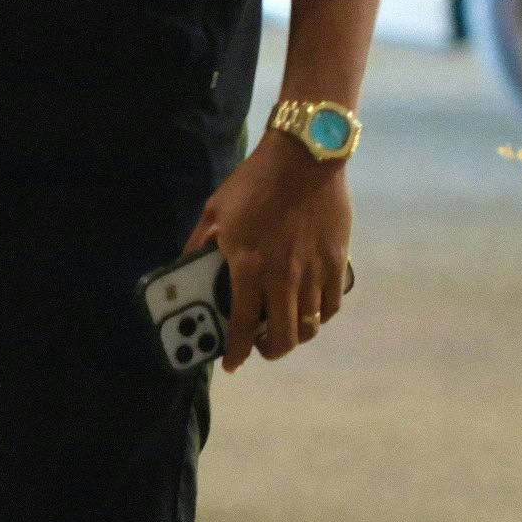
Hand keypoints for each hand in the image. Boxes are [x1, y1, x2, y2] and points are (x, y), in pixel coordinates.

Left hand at [185, 135, 355, 372]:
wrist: (305, 158)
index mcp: (248, 267)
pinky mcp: (337, 262)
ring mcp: (314, 272)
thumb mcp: (214, 211)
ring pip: (310, 326)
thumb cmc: (254, 182)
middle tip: (260, 346)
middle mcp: (283, 277)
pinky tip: (309, 308)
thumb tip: (184, 268)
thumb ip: (199, 244)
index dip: (236, 353)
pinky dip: (320, 315)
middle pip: (284, 338)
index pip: (243, 326)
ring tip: (284, 327)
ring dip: (295, 335)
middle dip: (269, 351)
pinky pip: (331, 305)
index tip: (231, 364)